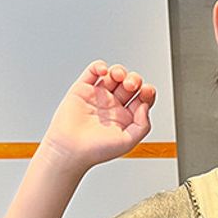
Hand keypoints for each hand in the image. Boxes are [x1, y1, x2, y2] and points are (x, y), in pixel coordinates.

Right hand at [40, 60, 156, 171]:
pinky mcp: (82, 89)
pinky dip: (99, 66)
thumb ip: (143, 125)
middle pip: (130, 84)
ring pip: (113, 75)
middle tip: (131, 85)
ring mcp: (98, 96)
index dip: (147, 92)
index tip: (146, 92)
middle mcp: (113, 106)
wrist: (70, 149)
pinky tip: (104, 71)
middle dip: (134, 79)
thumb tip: (145, 105)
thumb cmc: (96, 151)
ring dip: (119, 71)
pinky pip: (92, 71)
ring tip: (118, 77)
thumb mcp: (128, 142)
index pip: (142, 99)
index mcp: (126, 118)